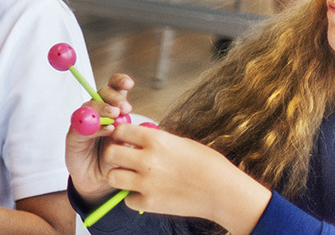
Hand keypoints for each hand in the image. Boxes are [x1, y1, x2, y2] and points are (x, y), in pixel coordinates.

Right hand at [65, 72, 136, 201]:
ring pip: (90, 106)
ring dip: (103, 108)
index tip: (129, 84)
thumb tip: (138, 125)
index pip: (115, 89)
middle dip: (113, 96)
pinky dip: (95, 126)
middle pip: (102, 93)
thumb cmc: (117, 160)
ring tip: (116, 115)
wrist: (100, 181)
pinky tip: (107, 130)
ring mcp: (85, 122)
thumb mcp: (130, 147)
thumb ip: (132, 135)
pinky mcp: (74, 134)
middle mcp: (98, 113)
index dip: (120, 82)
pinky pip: (82, 125)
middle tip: (125, 107)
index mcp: (114, 110)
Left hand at [102, 124, 271, 232]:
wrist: (225, 192)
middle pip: (110, 153)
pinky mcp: (149, 202)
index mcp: (156, 140)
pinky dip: (134, 197)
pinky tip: (147, 194)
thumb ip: (156, 141)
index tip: (124, 140)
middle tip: (123, 160)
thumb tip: (138, 139)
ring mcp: (146, 182)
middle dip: (114, 155)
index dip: (120, 135)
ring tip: (132, 177)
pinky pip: (127, 199)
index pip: (120, 131)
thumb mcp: (181, 143)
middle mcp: (147, 160)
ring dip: (119, 176)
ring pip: (112, 177)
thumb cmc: (209, 164)